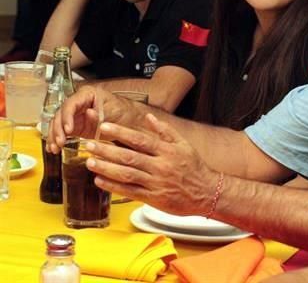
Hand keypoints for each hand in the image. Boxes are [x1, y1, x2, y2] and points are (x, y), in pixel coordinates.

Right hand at [47, 85, 140, 153]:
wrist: (130, 119)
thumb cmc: (124, 111)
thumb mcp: (113, 111)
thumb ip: (100, 113)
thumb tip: (88, 113)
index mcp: (86, 94)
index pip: (70, 104)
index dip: (67, 117)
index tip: (68, 130)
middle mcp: (77, 103)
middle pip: (60, 114)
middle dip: (58, 129)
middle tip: (60, 142)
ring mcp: (75, 114)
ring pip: (58, 123)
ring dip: (54, 136)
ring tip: (55, 148)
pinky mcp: (75, 126)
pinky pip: (62, 131)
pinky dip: (57, 139)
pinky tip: (54, 148)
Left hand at [85, 114, 218, 215]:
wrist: (207, 192)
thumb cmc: (195, 168)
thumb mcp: (184, 145)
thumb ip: (165, 131)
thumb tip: (149, 118)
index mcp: (167, 151)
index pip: (140, 139)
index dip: (121, 133)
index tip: (104, 127)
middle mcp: (160, 166)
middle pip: (129, 156)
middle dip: (107, 150)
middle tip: (89, 144)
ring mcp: (156, 183)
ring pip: (127, 174)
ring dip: (106, 168)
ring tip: (90, 162)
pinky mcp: (153, 198)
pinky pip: (129, 191)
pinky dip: (113, 186)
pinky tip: (100, 181)